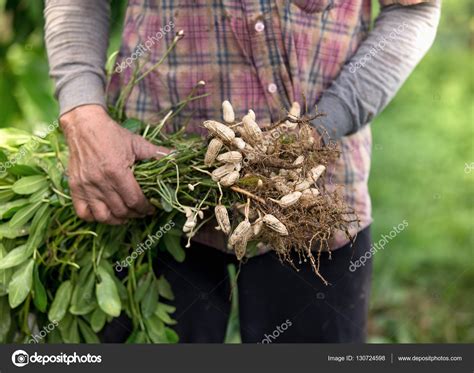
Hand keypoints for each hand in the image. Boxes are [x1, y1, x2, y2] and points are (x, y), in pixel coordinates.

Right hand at [60, 104, 170, 224]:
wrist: (84, 125)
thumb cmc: (112, 134)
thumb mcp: (137, 143)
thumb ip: (157, 153)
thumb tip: (178, 156)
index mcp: (117, 171)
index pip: (135, 200)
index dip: (145, 208)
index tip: (151, 208)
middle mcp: (100, 182)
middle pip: (121, 210)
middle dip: (135, 214)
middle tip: (141, 211)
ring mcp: (85, 186)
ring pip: (103, 216)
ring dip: (117, 219)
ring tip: (126, 215)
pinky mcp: (74, 188)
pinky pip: (83, 212)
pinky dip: (95, 217)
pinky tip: (105, 213)